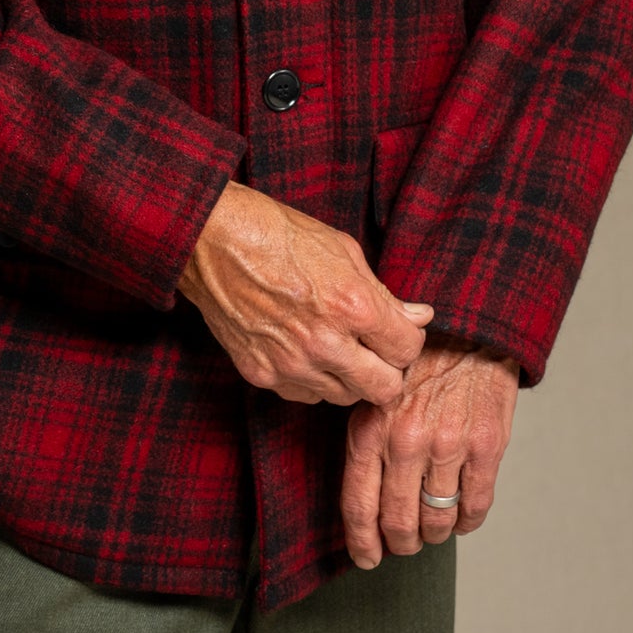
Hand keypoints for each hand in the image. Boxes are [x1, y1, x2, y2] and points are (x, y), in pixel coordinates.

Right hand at [176, 180, 433, 406]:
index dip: (407, 339)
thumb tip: (419, 317)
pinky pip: (306, 395)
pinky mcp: (262, 375)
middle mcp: (324, 342)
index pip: (407, 350)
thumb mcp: (343, 250)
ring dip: (349, 377)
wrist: (214, 240)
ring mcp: (291, 364)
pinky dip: (313, 379)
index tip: (398, 331)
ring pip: (345, 398)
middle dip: (387, 369)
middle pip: (384, 389)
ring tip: (336, 345)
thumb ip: (383, 293)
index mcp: (352, 305)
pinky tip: (305, 349)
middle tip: (376, 349)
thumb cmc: (280, 235)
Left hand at [340, 331, 519, 566]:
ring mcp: (448, 446)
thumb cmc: (416, 361)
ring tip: (433, 526)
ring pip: (437, 521)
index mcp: (372, 428)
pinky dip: (466, 521)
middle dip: (400, 542)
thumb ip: (365, 440)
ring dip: (433, 533)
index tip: (366, 557)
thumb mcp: (373, 391)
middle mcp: (406, 441)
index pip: (359, 505)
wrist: (467, 327)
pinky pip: (474, 508)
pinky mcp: (486, 447)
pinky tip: (461, 515)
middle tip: (404, 542)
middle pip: (398, 522)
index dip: (362, 542)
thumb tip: (361, 501)